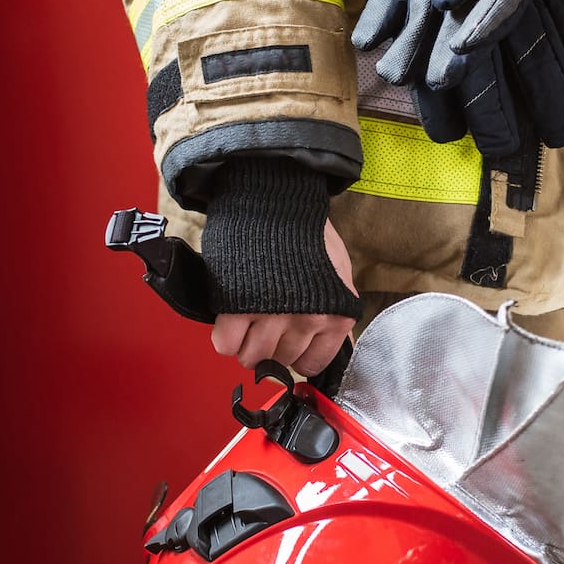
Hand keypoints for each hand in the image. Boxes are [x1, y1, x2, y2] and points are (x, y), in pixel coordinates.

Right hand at [211, 218, 356, 376]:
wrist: (274, 199)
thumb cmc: (306, 233)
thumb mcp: (338, 275)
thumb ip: (334, 313)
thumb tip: (331, 344)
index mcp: (336, 316)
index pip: (312, 364)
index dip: (296, 354)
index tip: (287, 343)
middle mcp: (308, 320)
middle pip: (280, 360)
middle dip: (270, 346)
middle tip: (265, 321)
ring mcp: (272, 316)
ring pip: (252, 357)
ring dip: (245, 343)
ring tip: (246, 319)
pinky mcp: (238, 307)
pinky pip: (226, 344)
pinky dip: (225, 336)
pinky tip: (230, 317)